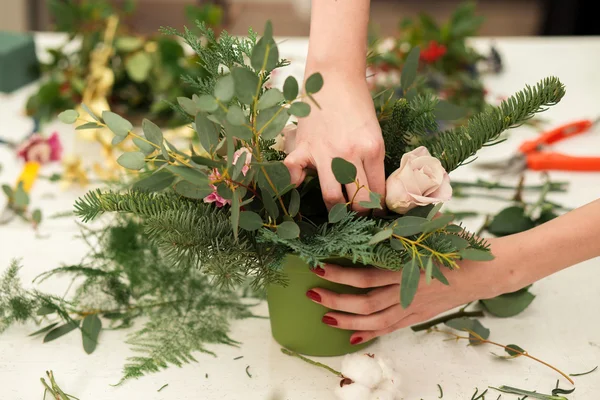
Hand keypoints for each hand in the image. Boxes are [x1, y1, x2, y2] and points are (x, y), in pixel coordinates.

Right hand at [284, 74, 384, 210]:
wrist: (334, 74)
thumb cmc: (357, 101)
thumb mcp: (374, 131)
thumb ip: (371, 158)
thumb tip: (371, 187)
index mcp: (373, 149)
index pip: (378, 191)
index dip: (379, 205)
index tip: (376, 208)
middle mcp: (351, 154)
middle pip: (359, 201)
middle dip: (361, 212)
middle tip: (359, 210)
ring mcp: (326, 152)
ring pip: (332, 197)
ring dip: (336, 208)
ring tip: (338, 207)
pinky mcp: (304, 147)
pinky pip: (295, 173)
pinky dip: (294, 183)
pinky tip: (300, 185)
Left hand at [306, 237, 521, 344]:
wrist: (487, 271)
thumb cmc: (458, 245)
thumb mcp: (431, 230)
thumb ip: (402, 228)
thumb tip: (372, 217)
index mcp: (409, 268)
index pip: (367, 276)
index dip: (341, 274)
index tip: (319, 267)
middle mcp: (409, 291)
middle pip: (366, 302)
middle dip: (336, 299)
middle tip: (312, 294)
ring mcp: (414, 307)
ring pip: (375, 320)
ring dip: (347, 320)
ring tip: (325, 316)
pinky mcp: (419, 316)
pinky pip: (391, 328)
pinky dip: (370, 333)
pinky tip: (352, 336)